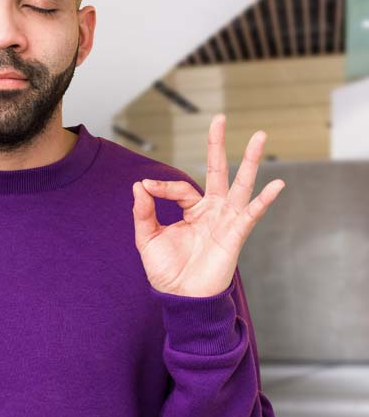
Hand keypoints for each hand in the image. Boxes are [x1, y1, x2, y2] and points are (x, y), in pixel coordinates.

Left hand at [131, 113, 284, 296]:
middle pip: (217, 172)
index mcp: (191, 210)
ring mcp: (225, 220)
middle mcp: (211, 210)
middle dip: (218, 146)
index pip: (179, 187)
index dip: (161, 186)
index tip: (146, 188)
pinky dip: (264, 199)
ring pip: (239, 184)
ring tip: (260, 136)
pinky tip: (277, 183)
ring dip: (249, 161)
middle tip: (219, 118)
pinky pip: (251, 214)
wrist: (180, 298)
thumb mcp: (147, 238)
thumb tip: (139, 184)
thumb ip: (143, 212)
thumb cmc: (166, 270)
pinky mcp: (235, 234)